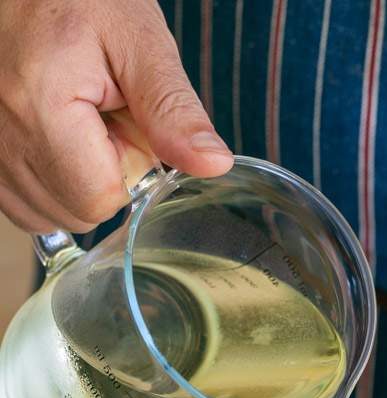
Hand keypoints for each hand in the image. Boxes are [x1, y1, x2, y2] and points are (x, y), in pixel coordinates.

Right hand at [0, 0, 232, 233]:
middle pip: (77, 212)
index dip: (129, 171)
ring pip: (50, 213)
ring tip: (76, 119)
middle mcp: (2, 137)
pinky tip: (56, 137)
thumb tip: (212, 165)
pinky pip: (24, 203)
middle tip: (103, 116)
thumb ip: (172, 109)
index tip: (126, 124)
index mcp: (39, 108)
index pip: (100, 199)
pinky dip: (49, 182)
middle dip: (103, 177)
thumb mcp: (139, 41)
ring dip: (75, 180)